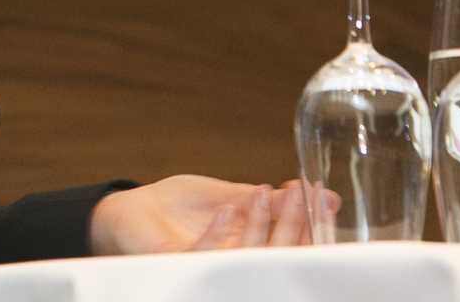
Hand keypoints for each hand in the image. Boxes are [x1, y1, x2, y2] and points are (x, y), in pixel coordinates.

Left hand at [89, 176, 313, 254]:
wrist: (135, 209)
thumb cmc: (182, 207)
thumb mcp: (232, 196)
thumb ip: (269, 202)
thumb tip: (324, 197)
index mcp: (250, 249)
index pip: (289, 245)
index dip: (309, 226)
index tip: (324, 199)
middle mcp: (233, 265)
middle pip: (275, 256)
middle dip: (294, 225)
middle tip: (306, 195)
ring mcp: (208, 268)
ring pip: (245, 258)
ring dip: (261, 224)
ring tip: (269, 191)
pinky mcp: (180, 266)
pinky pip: (204, 257)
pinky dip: (219, 234)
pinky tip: (230, 208)